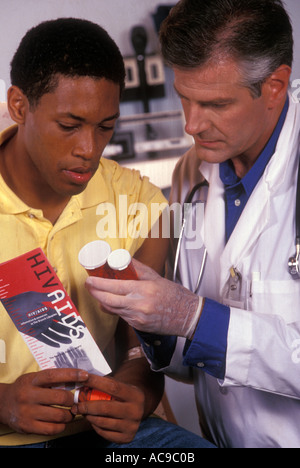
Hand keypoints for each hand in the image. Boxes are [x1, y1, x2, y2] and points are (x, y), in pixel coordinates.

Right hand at [0, 368, 87, 435]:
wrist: (2, 404)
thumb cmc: (23, 389)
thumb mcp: (33, 379)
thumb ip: (51, 379)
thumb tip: (76, 378)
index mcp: (31, 380)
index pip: (54, 375)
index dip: (71, 375)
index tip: (85, 375)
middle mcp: (28, 395)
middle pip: (60, 397)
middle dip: (72, 400)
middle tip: (75, 401)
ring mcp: (27, 412)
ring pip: (58, 415)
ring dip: (69, 414)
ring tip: (70, 412)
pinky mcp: (27, 426)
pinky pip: (51, 429)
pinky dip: (61, 426)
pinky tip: (61, 422)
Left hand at [71, 373, 144, 443]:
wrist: (139, 411)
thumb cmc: (124, 396)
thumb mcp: (121, 386)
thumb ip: (105, 384)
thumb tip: (82, 379)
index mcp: (135, 394)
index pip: (112, 386)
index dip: (95, 382)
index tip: (81, 379)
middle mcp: (136, 411)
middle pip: (105, 407)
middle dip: (87, 406)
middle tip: (76, 405)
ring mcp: (131, 426)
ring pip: (102, 421)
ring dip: (88, 416)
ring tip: (83, 412)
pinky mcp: (126, 437)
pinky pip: (104, 432)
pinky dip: (95, 426)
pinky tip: (92, 420)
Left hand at [85, 259, 201, 337]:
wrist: (187, 316)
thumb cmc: (174, 296)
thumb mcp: (156, 277)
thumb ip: (138, 268)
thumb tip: (123, 259)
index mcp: (143, 291)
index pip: (115, 287)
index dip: (99, 284)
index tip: (90, 279)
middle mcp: (138, 306)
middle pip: (108, 300)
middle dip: (95, 293)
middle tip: (89, 285)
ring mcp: (137, 318)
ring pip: (112, 309)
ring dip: (102, 300)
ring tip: (97, 292)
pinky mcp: (138, 326)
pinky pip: (121, 316)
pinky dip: (115, 309)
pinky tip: (113, 302)